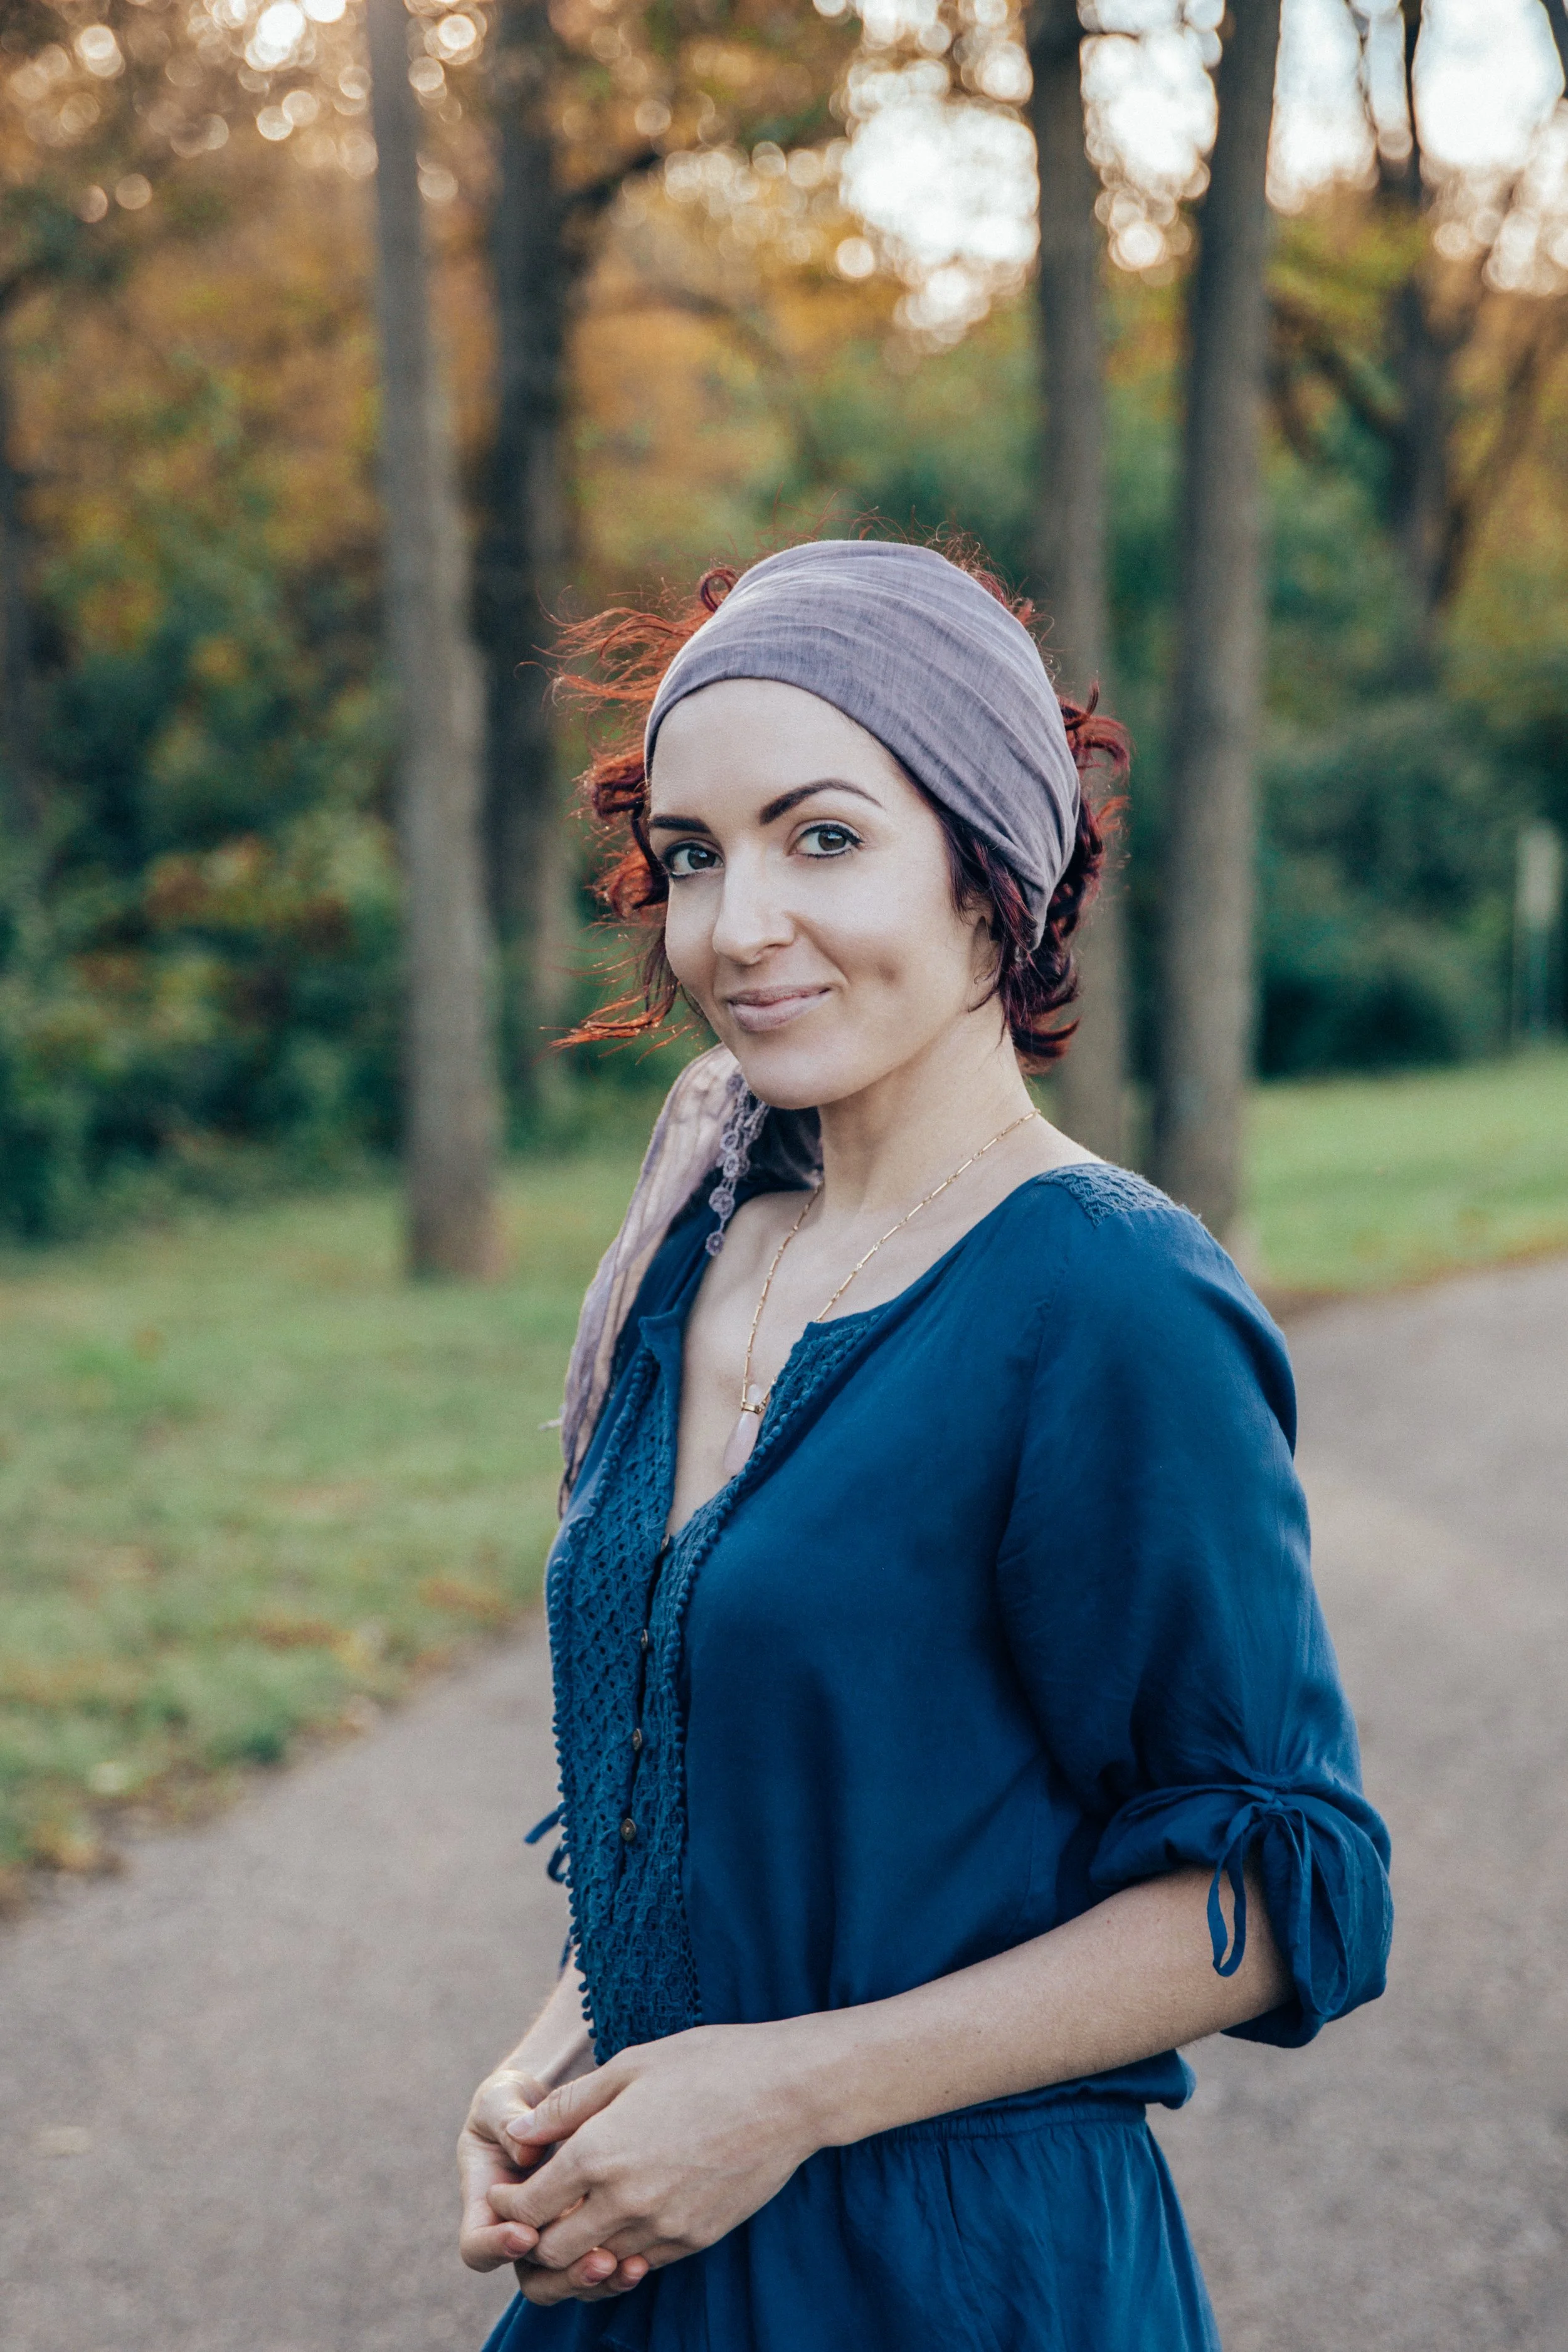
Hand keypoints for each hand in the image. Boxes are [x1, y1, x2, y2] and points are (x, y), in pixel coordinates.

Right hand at [458, 2064, 649, 2302]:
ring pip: (567, 2282)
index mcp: (486, 2203)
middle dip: (560, 2276)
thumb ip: (507, 2120)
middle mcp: (518, 2232)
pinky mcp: (589, 2235)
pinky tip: (640, 2262)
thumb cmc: (515, 2100)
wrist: (547, 2100)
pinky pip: (598, 2271)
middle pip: (531, 2279)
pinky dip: (617, 2272)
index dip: (496, 2247)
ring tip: (624, 2266)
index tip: (526, 2233)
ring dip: (592, 2280)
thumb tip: (525, 2150)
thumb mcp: (502, 2099)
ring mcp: (555, 2238)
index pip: (477, 2247)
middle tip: (594, 2260)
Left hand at [488, 2021, 821, 2301]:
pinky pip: (641, 2262)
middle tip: (537, 2214)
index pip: (528, 2206)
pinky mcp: (695, 2239)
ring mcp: (663, 2226)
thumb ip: (567, 2106)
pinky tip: (625, 2220)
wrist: (787, 2091)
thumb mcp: (629, 2066)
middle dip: (534, 2238)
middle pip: (554, 2251)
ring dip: (578, 2250)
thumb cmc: (707, 2064)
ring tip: (578, 2219)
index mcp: (600, 2152)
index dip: (508, 2202)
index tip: (513, 2188)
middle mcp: (626, 2200)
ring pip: (596, 2264)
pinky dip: (621, 2251)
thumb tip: (517, 2133)